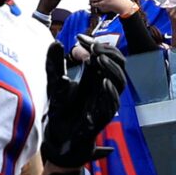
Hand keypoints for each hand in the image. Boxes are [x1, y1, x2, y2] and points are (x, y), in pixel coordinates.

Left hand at [42, 41, 126, 166]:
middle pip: (119, 65)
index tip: (79, 38)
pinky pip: (113, 103)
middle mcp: (104, 87)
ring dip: (112, 69)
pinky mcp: (103, 117)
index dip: (96, 43)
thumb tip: (55, 43)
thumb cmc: (61, 109)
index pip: (107, 54)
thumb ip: (55, 63)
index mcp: (96, 76)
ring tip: (99, 59)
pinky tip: (103, 82)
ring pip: (121, 82)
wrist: (59, 136)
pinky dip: (110, 92)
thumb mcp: (55, 83)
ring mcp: (105, 101)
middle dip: (109, 52)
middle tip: (93, 46)